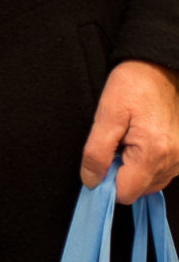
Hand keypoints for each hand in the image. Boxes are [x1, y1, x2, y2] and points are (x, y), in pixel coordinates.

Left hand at [82, 60, 178, 202]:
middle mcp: (174, 159)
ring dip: (134, 170)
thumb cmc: (132, 85)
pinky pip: (161, 172)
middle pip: (139, 191)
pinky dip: (147, 164)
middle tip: (114, 146)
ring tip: (128, 141)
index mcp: (153, 152)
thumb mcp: (105, 115)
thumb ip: (96, 152)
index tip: (99, 163)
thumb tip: (91, 181)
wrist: (160, 68)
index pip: (126, 193)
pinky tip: (140, 143)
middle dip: (120, 175)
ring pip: (150, 183)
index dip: (106, 183)